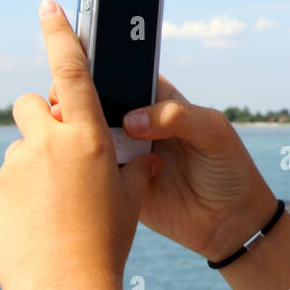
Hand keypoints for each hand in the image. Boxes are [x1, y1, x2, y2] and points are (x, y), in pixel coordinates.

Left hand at [0, 0, 158, 289]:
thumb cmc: (109, 241)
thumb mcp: (133, 195)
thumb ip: (129, 161)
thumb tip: (133, 147)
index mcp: (87, 136)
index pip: (72, 71)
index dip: (61, 34)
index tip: (48, 7)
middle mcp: (47, 143)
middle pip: (34, 104)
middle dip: (45, 117)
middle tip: (65, 149)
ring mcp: (16, 167)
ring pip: (23, 147)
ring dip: (37, 162)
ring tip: (58, 204)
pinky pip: (10, 180)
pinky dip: (24, 194)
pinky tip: (40, 224)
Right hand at [47, 70, 276, 262]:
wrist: (229, 222)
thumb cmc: (229, 169)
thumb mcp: (213, 133)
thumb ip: (177, 116)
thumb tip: (131, 120)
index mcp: (160, 102)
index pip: (125, 75)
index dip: (102, 68)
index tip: (78, 67)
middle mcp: (138, 124)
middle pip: (98, 103)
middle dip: (77, 99)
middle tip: (63, 102)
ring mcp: (125, 154)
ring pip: (88, 136)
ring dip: (72, 131)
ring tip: (60, 128)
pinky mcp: (117, 184)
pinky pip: (90, 171)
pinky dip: (77, 166)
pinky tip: (65, 162)